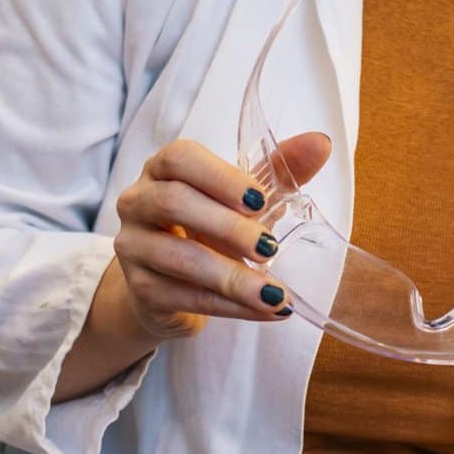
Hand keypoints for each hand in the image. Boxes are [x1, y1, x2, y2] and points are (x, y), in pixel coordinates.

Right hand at [102, 133, 334, 345]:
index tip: (260, 200)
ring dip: (233, 278)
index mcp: (162, 170)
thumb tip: (320, 143)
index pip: (179, 158)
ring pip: (179, 258)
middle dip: (228, 227)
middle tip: (271, 248)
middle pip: (174, 203)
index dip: (220, 176)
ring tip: (275, 294)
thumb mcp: (244, 200)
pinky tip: (264, 310)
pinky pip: (185, 297)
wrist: (169, 287)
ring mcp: (133, 248)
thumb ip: (278, 171)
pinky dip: (230, 306)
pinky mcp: (141, 290)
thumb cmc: (209, 229)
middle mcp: (137, 202)